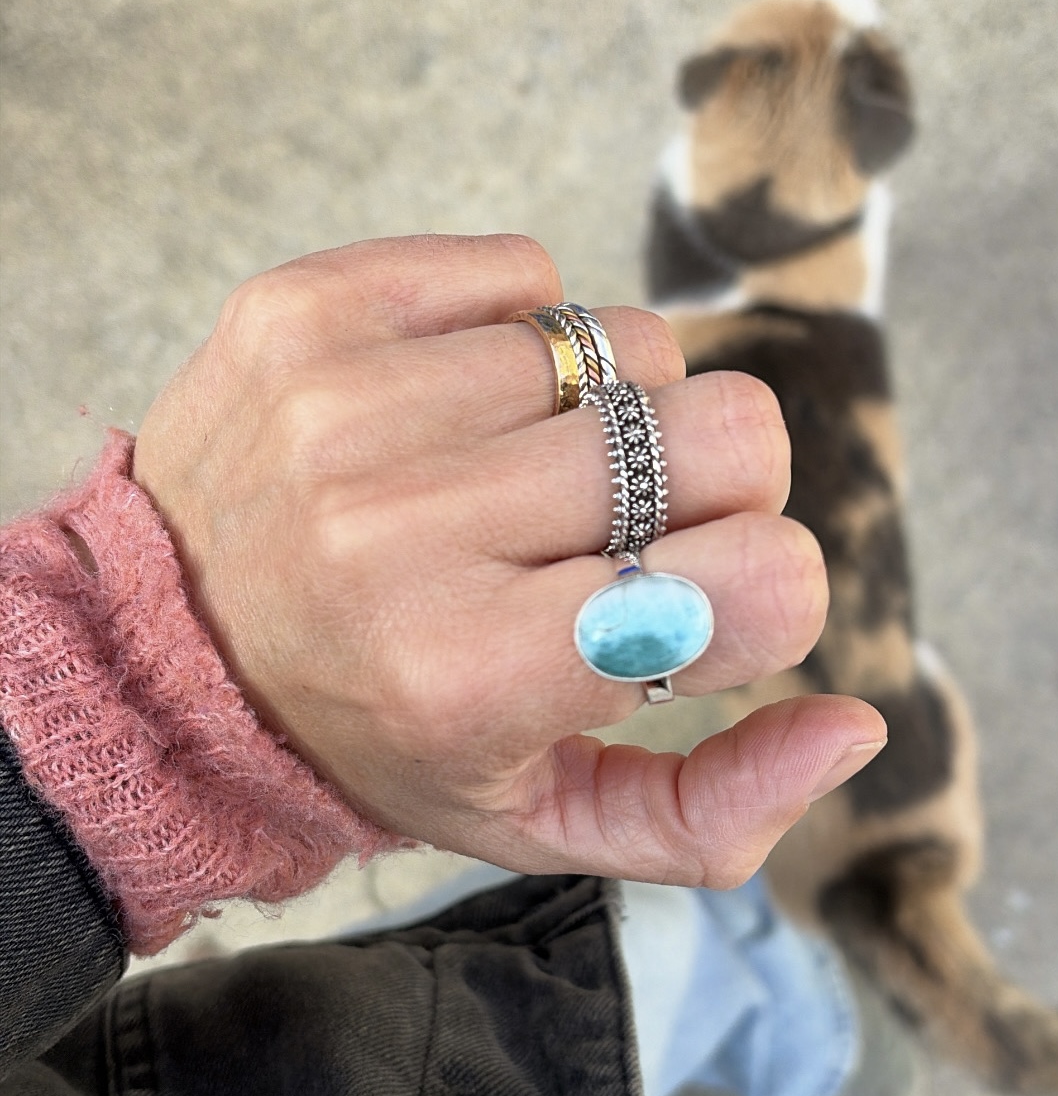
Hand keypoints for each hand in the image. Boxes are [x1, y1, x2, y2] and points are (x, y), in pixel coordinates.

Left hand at [133, 235, 884, 888]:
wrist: (160, 648)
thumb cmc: (379, 735)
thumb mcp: (536, 819)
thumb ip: (713, 810)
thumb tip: (860, 725)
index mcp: (480, 674)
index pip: (762, 575)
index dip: (763, 590)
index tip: (688, 605)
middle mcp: (410, 531)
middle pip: (729, 429)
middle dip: (708, 489)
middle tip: (615, 535)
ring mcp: (352, 402)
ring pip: (632, 346)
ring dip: (603, 422)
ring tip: (510, 483)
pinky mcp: (312, 307)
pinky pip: (527, 276)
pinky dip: (523, 344)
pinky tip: (457, 415)